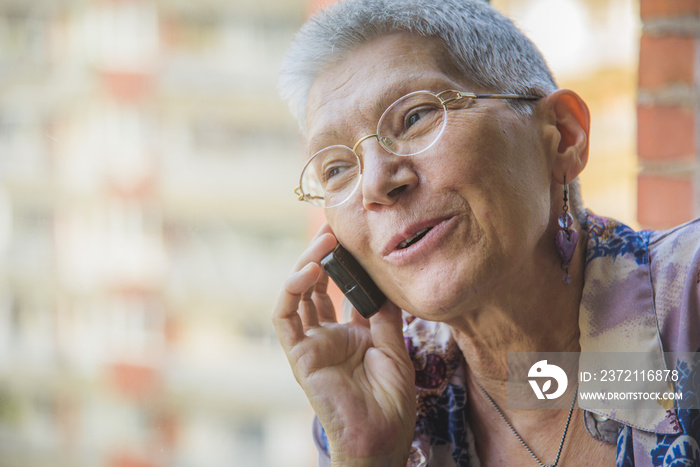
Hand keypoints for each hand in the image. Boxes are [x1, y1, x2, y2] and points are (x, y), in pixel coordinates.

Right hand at [272, 225, 416, 466]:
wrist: (381, 438)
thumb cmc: (391, 402)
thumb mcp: (395, 348)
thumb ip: (385, 315)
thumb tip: (384, 280)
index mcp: (352, 334)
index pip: (342, 290)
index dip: (345, 264)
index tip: (353, 237)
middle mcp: (328, 335)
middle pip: (317, 287)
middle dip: (323, 256)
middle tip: (334, 228)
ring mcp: (312, 344)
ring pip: (297, 296)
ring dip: (306, 265)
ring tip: (323, 241)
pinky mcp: (299, 356)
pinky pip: (285, 319)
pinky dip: (292, 292)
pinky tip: (308, 271)